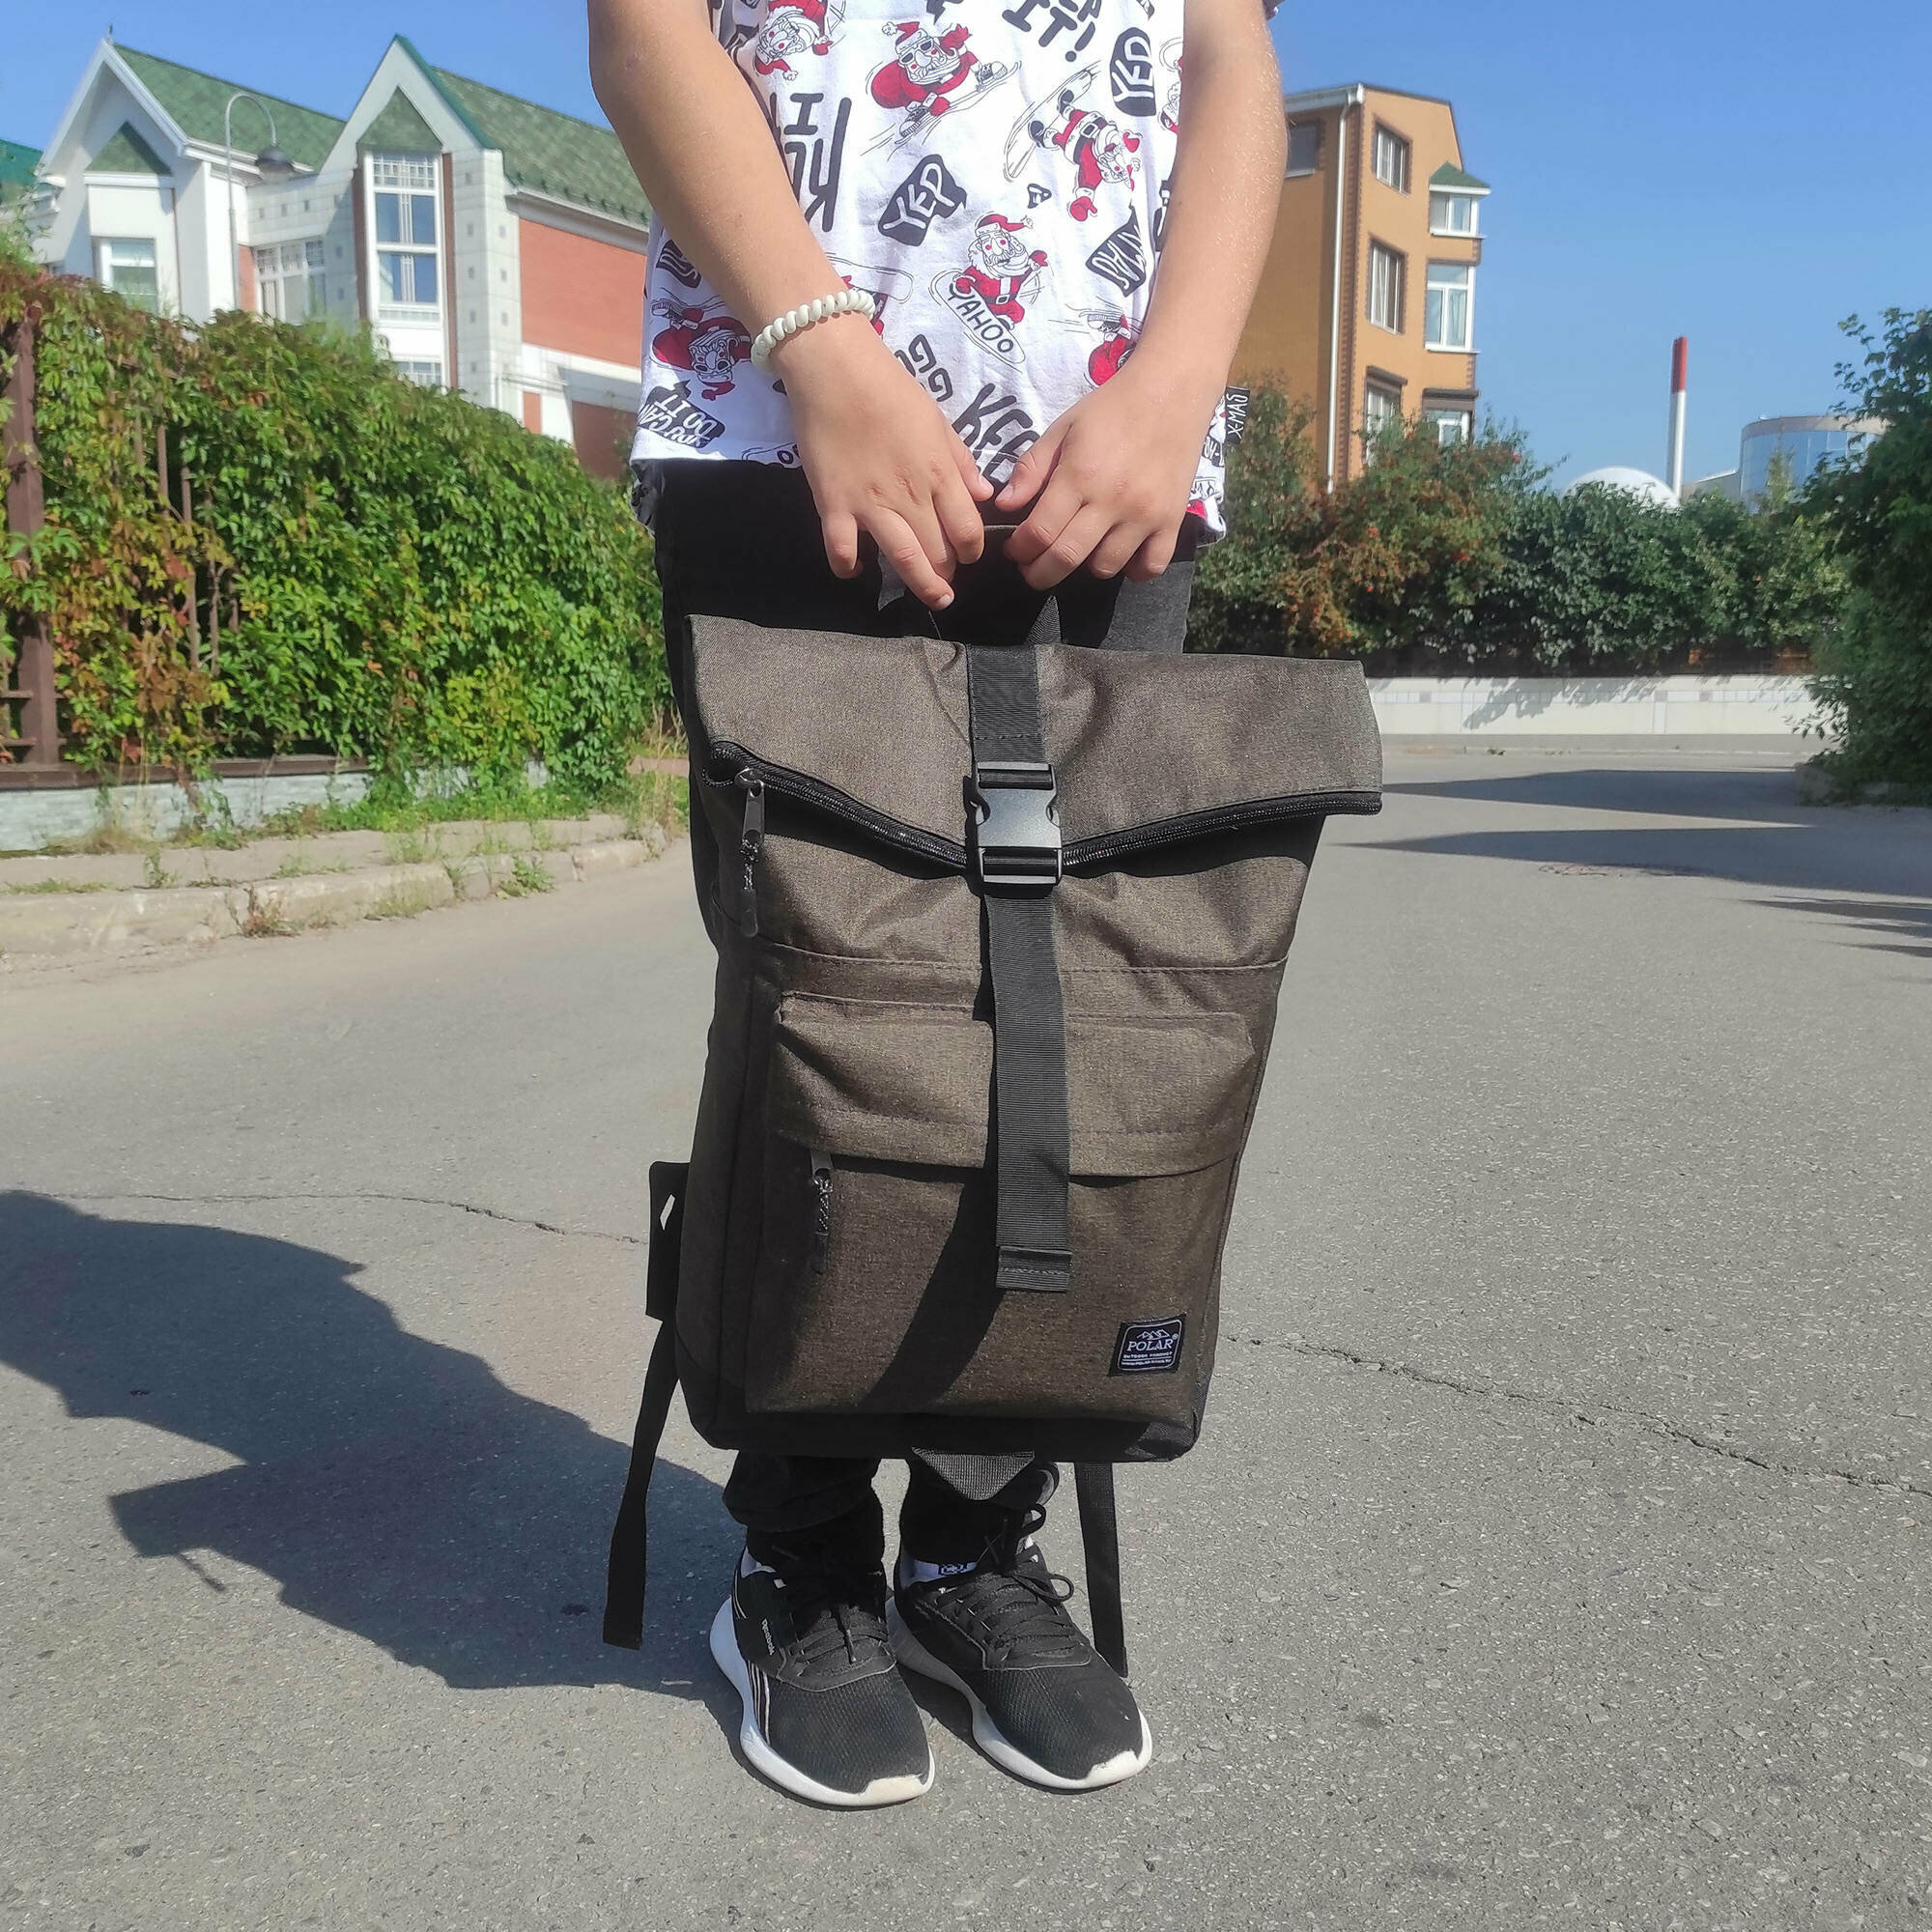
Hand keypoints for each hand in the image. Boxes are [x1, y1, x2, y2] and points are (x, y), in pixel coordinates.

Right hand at [772, 318, 993, 608]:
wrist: (835, 369)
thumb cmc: (891, 388)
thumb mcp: (937, 419)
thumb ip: (961, 461)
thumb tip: (984, 495)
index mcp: (939, 473)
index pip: (967, 529)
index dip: (972, 549)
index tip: (968, 554)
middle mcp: (910, 496)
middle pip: (939, 550)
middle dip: (948, 572)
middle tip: (948, 580)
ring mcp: (870, 504)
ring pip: (903, 559)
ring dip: (920, 585)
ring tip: (932, 598)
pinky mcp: (833, 505)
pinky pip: (843, 550)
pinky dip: (849, 566)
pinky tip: (855, 570)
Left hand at [996, 361, 1221, 586]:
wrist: (1171, 389)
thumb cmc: (1111, 408)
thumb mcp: (1063, 428)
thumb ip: (1031, 468)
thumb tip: (1005, 506)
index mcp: (1079, 476)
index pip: (1039, 532)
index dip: (1020, 549)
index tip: (1014, 550)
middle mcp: (1111, 501)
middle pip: (1066, 559)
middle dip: (1039, 573)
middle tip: (1032, 568)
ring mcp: (1144, 515)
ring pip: (1105, 567)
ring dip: (1084, 567)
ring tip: (1079, 551)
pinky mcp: (1172, 520)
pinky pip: (1151, 566)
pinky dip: (1134, 570)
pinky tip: (1122, 554)